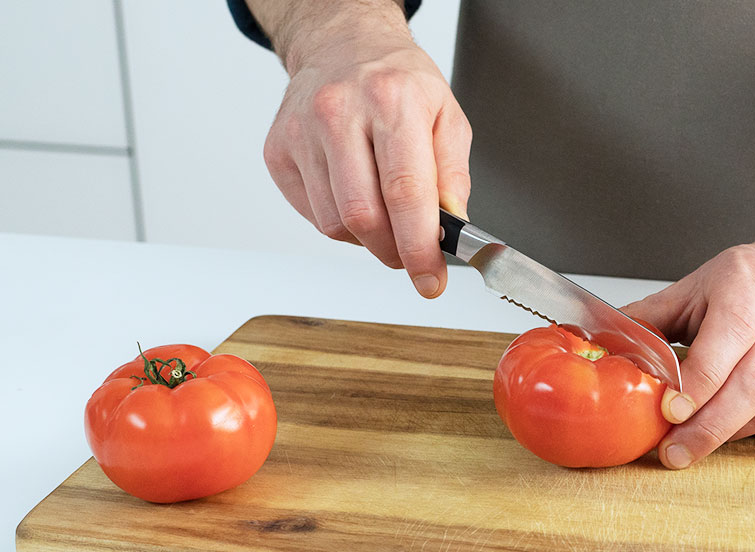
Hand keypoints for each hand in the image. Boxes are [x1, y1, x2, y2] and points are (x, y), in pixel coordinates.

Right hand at [262, 5, 471, 297]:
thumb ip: (454, 176)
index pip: (405, 193)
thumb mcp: (447, 116)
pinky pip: (312, 215)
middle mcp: (339, 113)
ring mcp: (301, 132)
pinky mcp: (277, 151)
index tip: (431, 280)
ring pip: (334, 223)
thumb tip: (450, 228)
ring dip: (367, 238)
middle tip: (411, 253)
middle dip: (394, 251)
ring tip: (385, 213)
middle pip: (363, 216)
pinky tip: (355, 194)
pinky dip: (340, 222)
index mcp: (391, 101)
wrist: (343, 45)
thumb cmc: (398, 81)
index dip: (419, 247)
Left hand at [621, 232, 754, 468]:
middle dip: (710, 426)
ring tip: (698, 441)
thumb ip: (649, 317)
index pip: (728, 338)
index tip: (669, 412)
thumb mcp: (698, 285)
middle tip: (673, 453)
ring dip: (734, 432)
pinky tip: (745, 425)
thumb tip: (594, 342)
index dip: (699, 382)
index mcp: (751, 280)